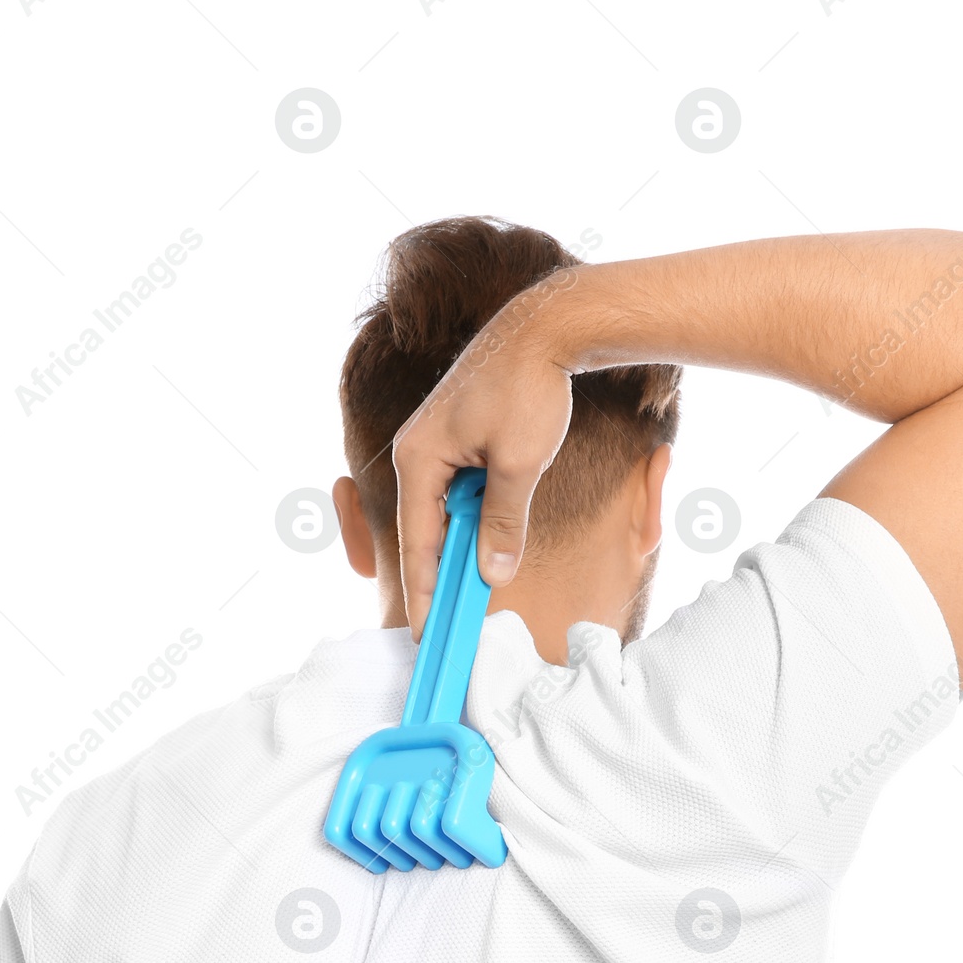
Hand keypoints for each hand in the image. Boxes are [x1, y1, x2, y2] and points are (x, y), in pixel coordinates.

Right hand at [392, 276, 577, 637]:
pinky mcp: (454, 439)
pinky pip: (456, 494)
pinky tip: (483, 546)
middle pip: (424, 531)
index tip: (425, 633)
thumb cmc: (530, 390)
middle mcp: (416, 453)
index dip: (424, 591)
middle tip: (443, 627)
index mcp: (419, 460)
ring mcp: (433, 445)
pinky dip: (468, 522)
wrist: (546, 329)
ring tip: (465, 596)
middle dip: (437, 578)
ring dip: (457, 549)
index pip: (418, 542)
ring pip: (442, 514)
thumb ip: (504, 523)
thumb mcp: (520, 465)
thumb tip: (491, 574)